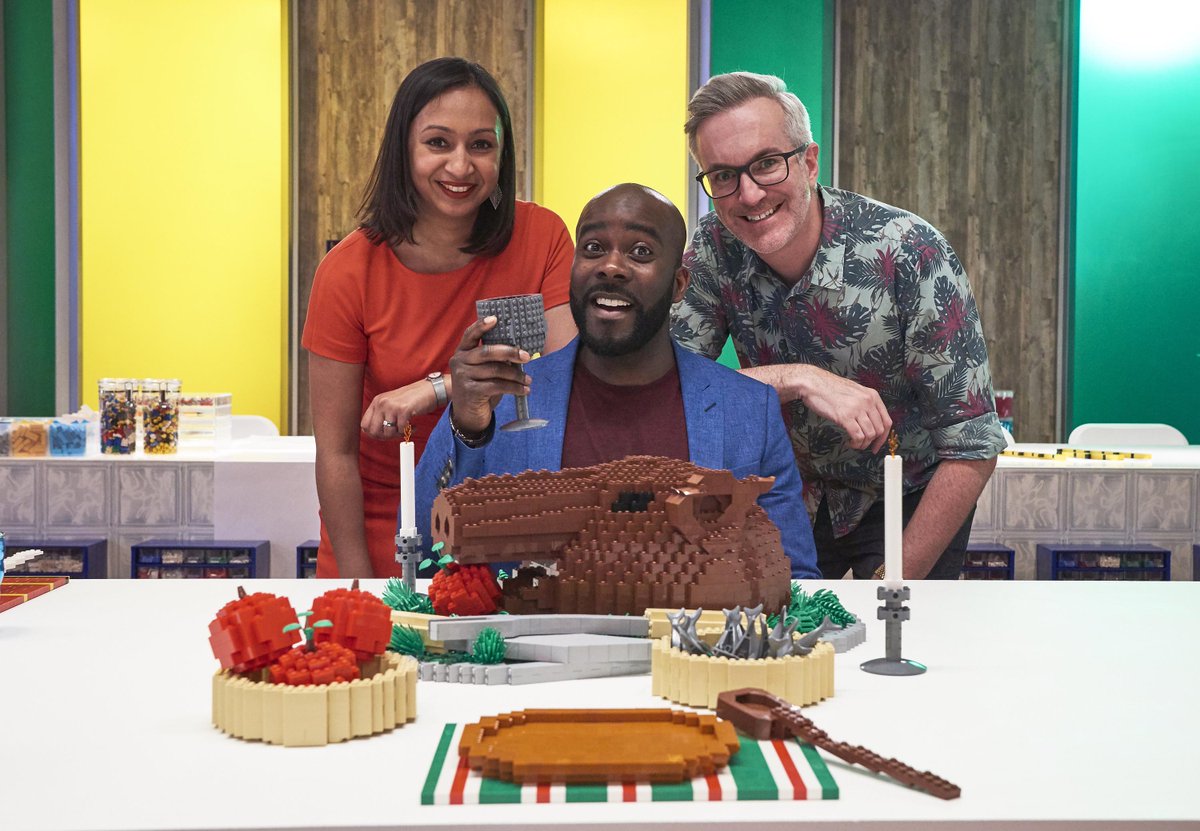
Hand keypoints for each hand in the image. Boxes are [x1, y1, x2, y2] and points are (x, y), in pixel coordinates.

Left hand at [360, 380, 436, 439]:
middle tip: (395, 434)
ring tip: (407, 429)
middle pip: (374, 431)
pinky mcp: (403, 410)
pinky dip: (409, 431)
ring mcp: (392, 406)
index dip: (373, 434)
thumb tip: (374, 433)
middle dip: (385, 437)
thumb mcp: (391, 404)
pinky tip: (414, 426)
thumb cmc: (412, 399)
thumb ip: (381, 415)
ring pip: (388, 432)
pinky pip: (401, 430)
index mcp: (377, 401)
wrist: (429, 390)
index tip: (384, 435)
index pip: (364, 424)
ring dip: (398, 435)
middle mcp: (382, 403)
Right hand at [448, 316, 530, 434]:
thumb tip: (519, 351)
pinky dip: (514, 388)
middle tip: (527, 356)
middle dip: (510, 352)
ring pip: (496, 370)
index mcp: (462, 352)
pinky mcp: (470, 391)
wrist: (468, 415)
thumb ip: (493, 359)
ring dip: (516, 375)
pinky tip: (524, 390)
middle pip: (487, 352)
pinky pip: (498, 386)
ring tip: (528, 380)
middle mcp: (460, 361)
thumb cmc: (480, 387)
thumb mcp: (483, 370)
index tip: (496, 318)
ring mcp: (463, 377)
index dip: (482, 325)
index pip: (470, 334)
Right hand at [795, 366, 891, 451]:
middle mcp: (867, 401)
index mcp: (872, 395)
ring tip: (854, 443)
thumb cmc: (829, 387)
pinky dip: (855, 443)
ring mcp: (857, 409)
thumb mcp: (855, 391)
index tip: (877, 444)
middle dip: (872, 442)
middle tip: (863, 445)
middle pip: (879, 430)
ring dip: (862, 444)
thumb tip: (870, 421)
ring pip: (869, 435)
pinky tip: (849, 442)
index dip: (883, 437)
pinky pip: (857, 436)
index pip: (887, 421)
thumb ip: (865, 404)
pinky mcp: (845, 416)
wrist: (813, 383)